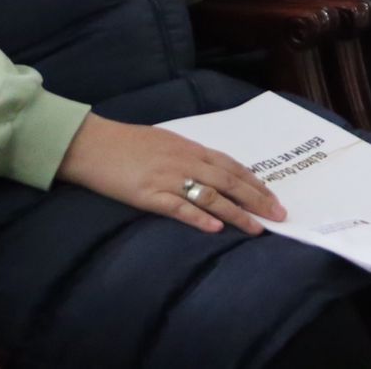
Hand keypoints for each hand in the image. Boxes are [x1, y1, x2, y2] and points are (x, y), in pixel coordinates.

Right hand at [55, 113, 282, 234]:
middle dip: (257, 199)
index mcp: (191, 148)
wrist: (92, 143)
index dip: (255, 182)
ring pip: (211, 196)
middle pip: (230, 181)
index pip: (232, 166)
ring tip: (256, 228)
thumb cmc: (127, 142)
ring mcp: (168, 179)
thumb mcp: (165, 142)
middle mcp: (185, 162)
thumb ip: (188, 155)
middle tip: (278, 216)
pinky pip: (179, 208)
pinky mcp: (148, 195)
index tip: (273, 196)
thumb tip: (210, 168)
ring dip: (236, 214)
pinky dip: (199, 218)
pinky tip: (215, 229)